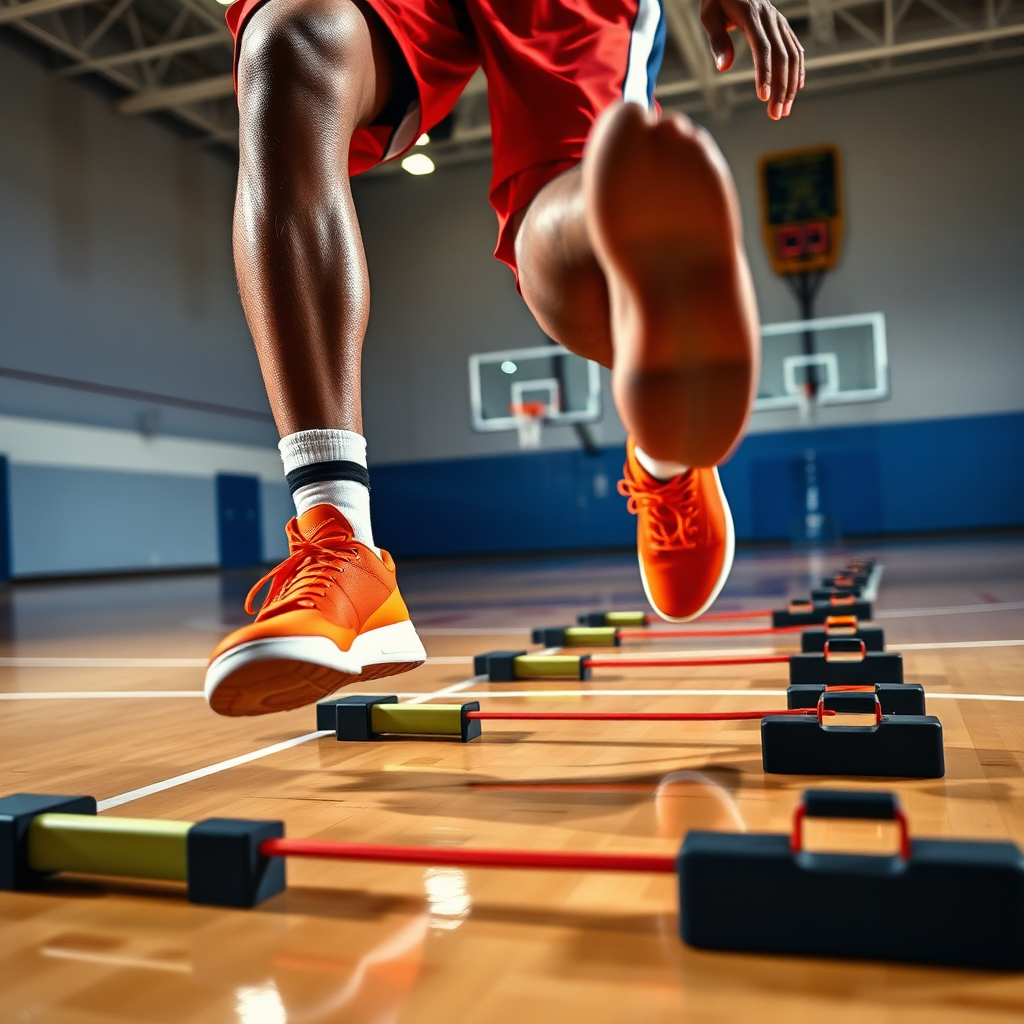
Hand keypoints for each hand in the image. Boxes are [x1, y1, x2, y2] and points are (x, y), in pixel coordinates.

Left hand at [700, 0, 804, 118]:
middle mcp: (770, 18)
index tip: (763, 97)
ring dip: (790, 84)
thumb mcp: (709, 15)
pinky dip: (799, 69)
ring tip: (784, 110)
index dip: (765, 73)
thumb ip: (717, 40)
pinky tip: (797, 88)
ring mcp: (779, 22)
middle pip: (781, 56)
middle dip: (780, 88)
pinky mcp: (782, 26)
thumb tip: (724, 67)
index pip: (762, 48)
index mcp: (751, 15)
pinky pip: (795, 48)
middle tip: (775, 114)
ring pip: (792, 55)